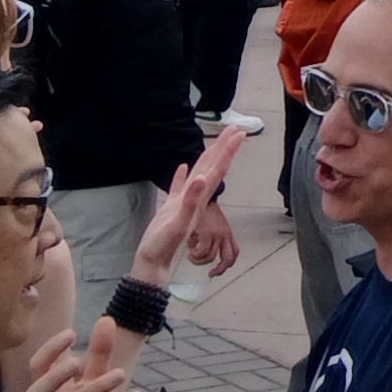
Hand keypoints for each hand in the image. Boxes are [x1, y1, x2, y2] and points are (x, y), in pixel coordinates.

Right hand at [130, 148, 237, 289]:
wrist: (153, 262)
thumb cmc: (164, 245)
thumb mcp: (178, 224)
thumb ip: (190, 202)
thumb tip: (203, 179)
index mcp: (199, 198)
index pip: (217, 170)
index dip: (228, 151)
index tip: (239, 135)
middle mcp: (195, 198)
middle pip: (212, 168)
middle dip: (223, 148)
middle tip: (234, 129)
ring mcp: (183, 202)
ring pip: (198, 174)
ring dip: (207, 158)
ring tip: (215, 143)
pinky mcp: (170, 208)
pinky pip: (178, 186)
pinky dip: (181, 176)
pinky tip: (182, 167)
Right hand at [182, 206, 237, 275]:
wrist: (200, 196)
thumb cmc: (204, 212)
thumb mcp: (212, 225)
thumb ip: (211, 238)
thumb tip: (202, 253)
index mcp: (227, 233)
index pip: (234, 252)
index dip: (228, 264)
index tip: (218, 269)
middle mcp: (224, 235)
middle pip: (228, 258)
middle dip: (220, 270)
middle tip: (210, 274)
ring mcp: (216, 234)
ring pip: (210, 257)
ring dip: (199, 261)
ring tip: (191, 256)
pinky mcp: (206, 233)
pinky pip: (202, 252)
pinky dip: (195, 255)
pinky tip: (189, 251)